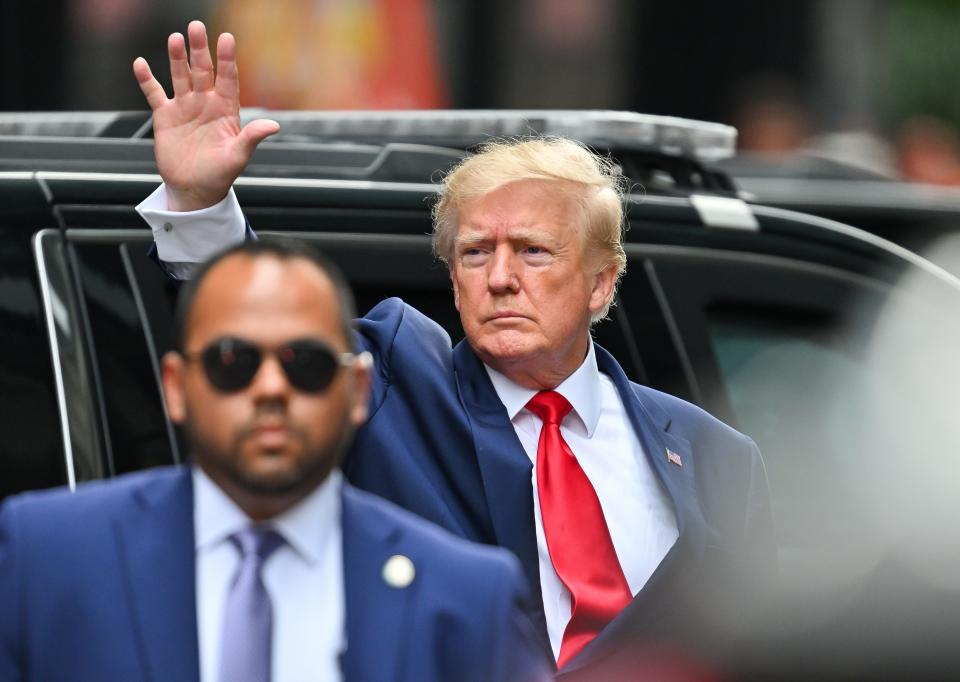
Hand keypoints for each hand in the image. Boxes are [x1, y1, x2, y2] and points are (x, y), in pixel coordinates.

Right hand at [132, 20, 278, 211]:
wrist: (194, 190)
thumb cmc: (220, 175)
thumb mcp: (238, 156)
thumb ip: (252, 138)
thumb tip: (274, 125)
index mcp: (226, 110)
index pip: (228, 79)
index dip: (227, 59)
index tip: (227, 38)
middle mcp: (206, 104)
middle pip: (203, 71)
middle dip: (200, 50)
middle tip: (196, 26)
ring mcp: (185, 108)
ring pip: (181, 76)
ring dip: (177, 58)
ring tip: (175, 38)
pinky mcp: (165, 117)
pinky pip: (155, 93)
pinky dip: (147, 79)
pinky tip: (140, 63)